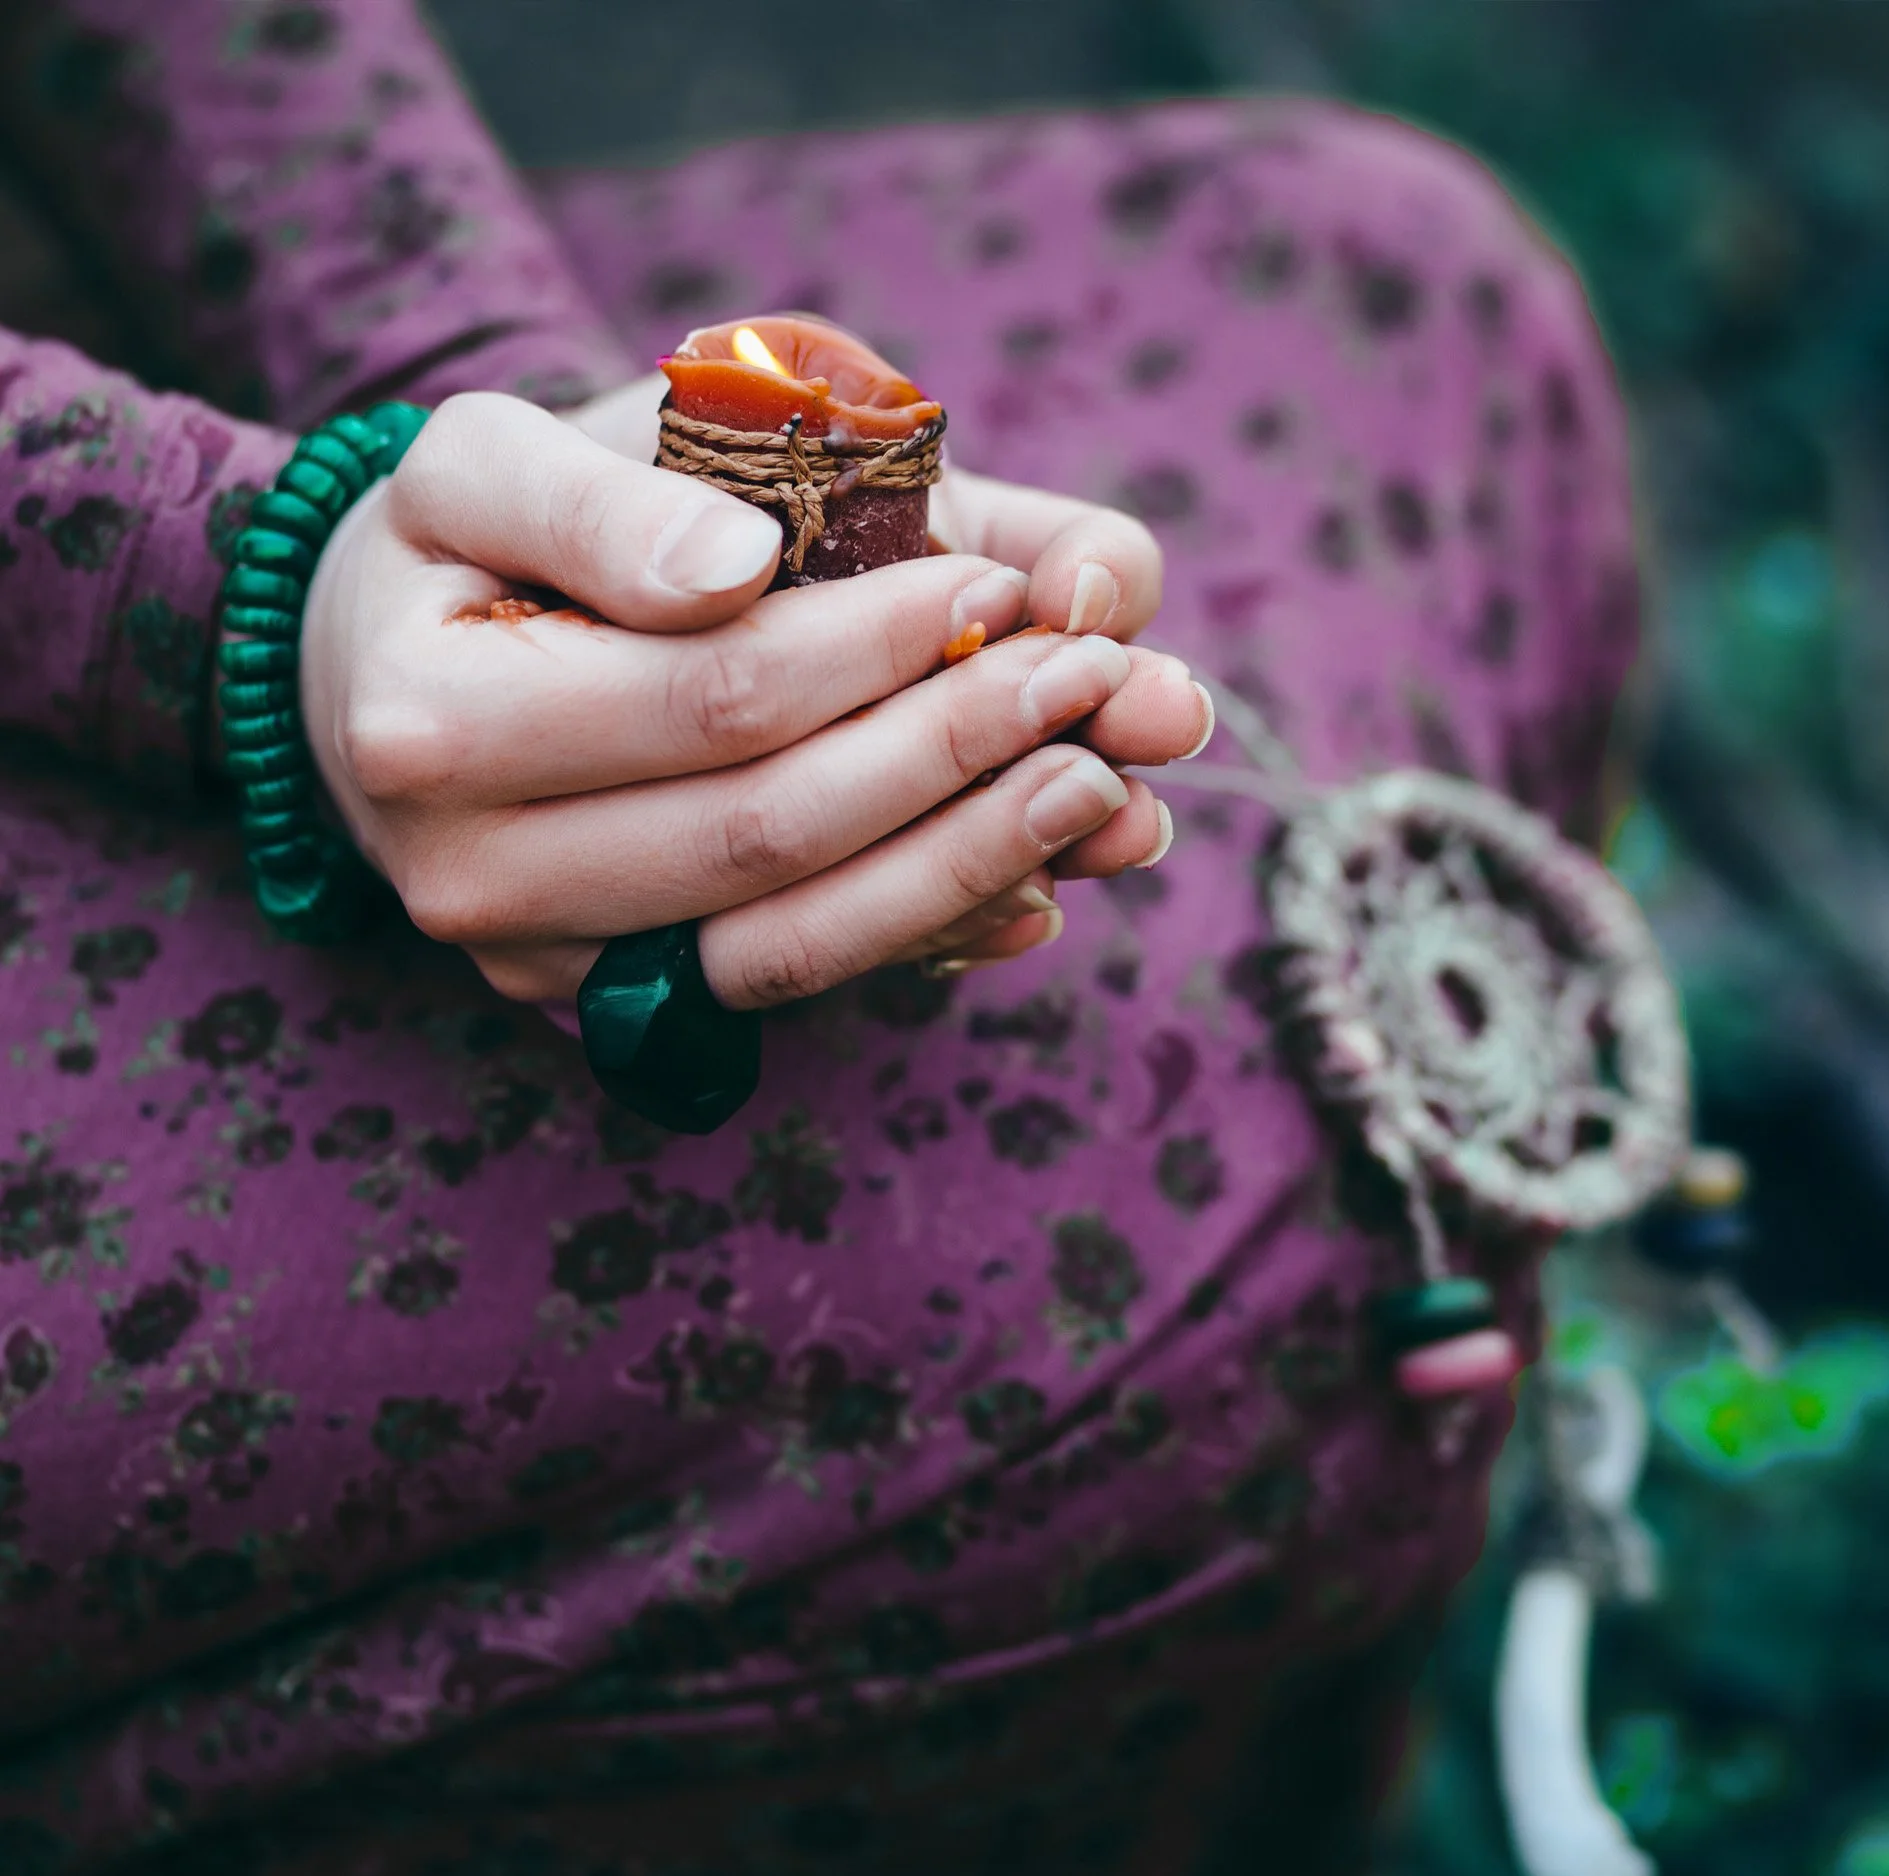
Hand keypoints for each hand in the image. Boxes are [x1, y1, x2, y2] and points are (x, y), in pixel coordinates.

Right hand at [295, 391, 1207, 1008]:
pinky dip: (919, 939)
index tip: (1003, 580)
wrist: (375, 671)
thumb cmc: (463, 544)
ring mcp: (546, 962)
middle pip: (768, 833)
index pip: (714, 695)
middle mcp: (478, 873)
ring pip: (790, 942)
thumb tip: (733, 572)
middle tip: (1103, 685)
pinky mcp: (610, 1000)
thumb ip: (610, 500)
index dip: (880, 645)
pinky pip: (785, 989)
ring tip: (1110, 796)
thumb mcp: (496, 458)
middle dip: (957, 756)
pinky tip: (1032, 893)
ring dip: (969, 867)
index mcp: (435, 719)